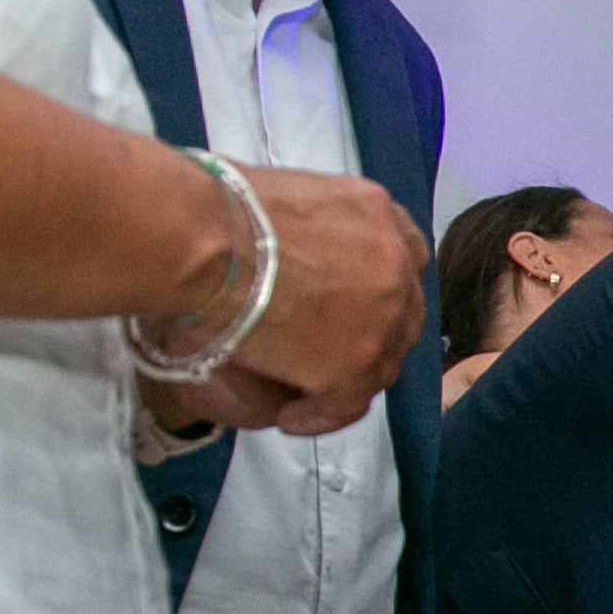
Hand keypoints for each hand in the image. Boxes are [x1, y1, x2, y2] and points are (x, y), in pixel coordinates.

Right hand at [147, 165, 426, 435]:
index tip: (357, 299)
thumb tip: (301, 248)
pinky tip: (290, 418)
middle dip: (368, 333)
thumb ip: (320, 226)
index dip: (380, 283)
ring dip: (346, 378)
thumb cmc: (223, 208)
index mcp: (379, 215)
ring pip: (380, 363)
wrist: (207, 240)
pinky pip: (346, 403)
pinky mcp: (354, 366)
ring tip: (305, 391)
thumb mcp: (296, 196)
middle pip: (400, 314)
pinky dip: (319, 414)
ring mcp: (382, 318)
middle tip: (326, 351)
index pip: (405, 256)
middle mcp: (395, 266)